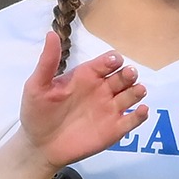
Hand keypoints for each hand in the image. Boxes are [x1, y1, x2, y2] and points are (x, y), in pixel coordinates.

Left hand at [18, 31, 148, 166]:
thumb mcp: (37, 85)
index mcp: (87, 75)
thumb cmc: (37, 113)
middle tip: (129, 74)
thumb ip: (47, 62)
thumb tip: (51, 33)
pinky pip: (132, 120)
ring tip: (138, 91)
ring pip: (132, 95)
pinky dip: (140, 115)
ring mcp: (109, 109)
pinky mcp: (114, 130)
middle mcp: (102, 90)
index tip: (113, 62)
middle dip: (129, 73)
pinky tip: (141, 110)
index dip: (113, 59)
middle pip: (124, 76)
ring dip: (137, 91)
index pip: (107, 62)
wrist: (39, 145)